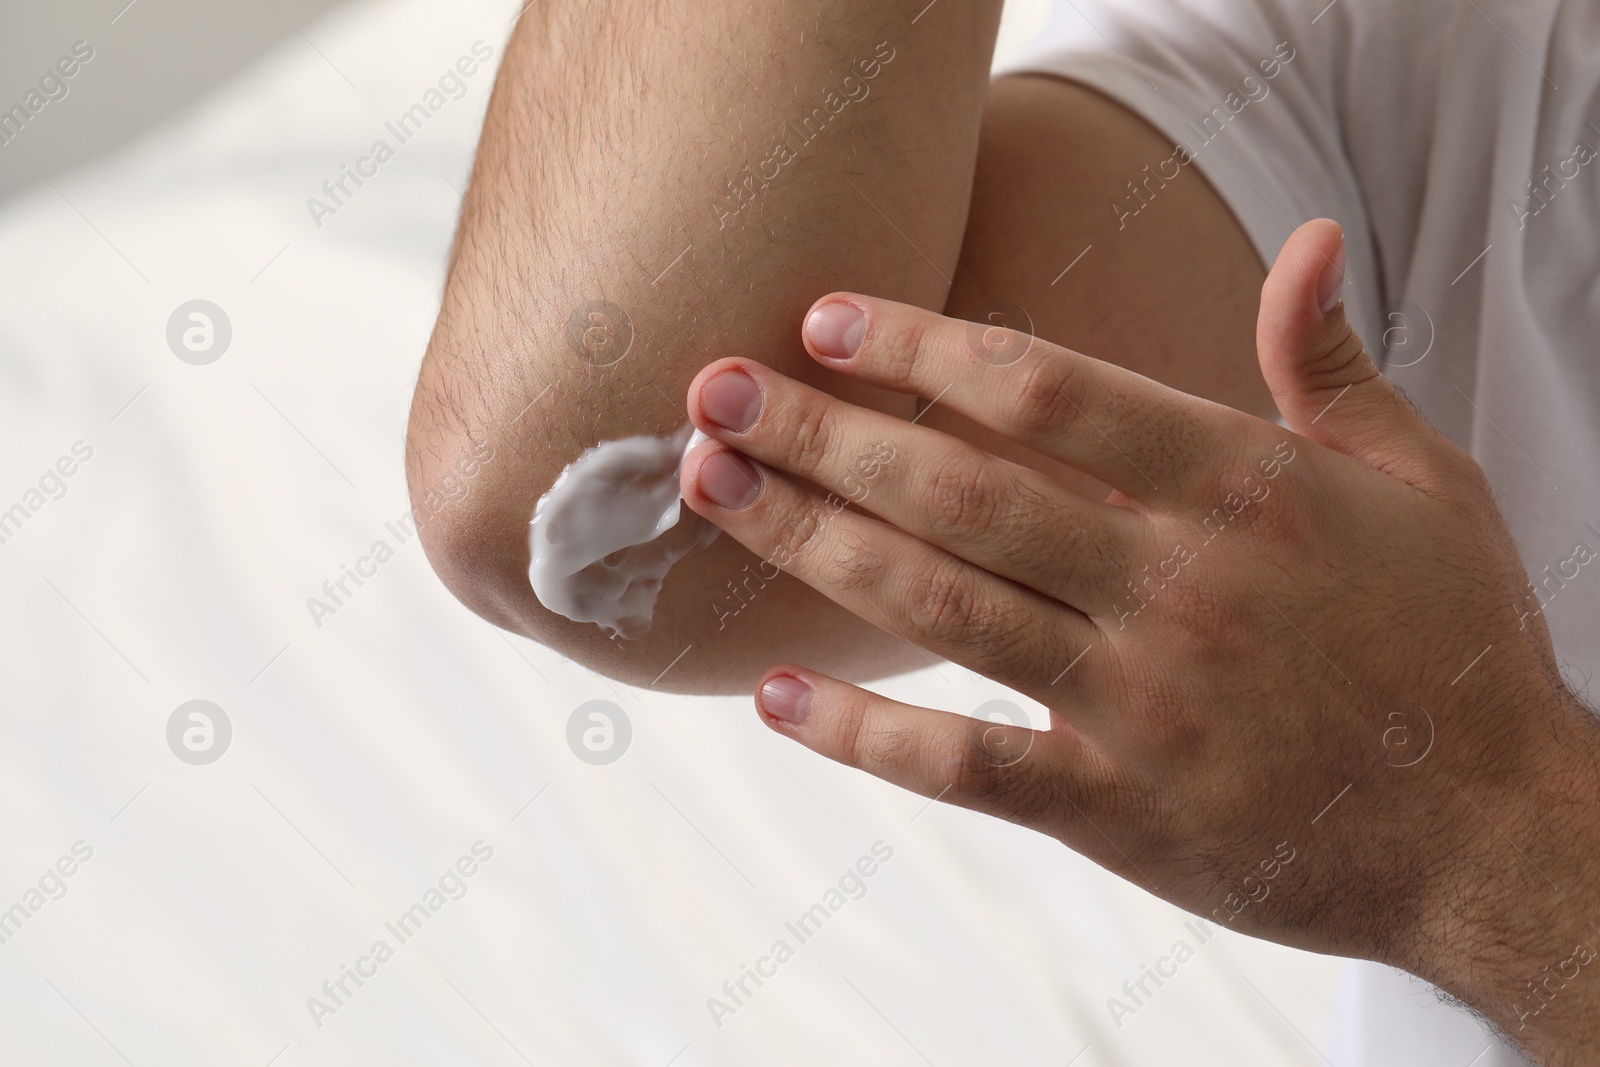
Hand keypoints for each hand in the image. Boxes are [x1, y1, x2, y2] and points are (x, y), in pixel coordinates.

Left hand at [680, 219, 1599, 1056]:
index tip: (829, 320)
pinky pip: (967, 766)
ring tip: (715, 488)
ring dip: (812, 545)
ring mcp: (1142, 703)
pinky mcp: (1118, 811)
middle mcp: (1178, 587)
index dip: (924, 351)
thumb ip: (1332, 364)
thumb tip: (1312, 239)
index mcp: (1245, 490)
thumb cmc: (1451, 644)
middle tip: (713, 390)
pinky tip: (774, 695)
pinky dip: (863, 734)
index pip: (1049, 392)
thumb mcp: (1422, 480)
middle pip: (961, 489)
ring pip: (941, 607)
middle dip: (824, 433)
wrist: (1497, 833)